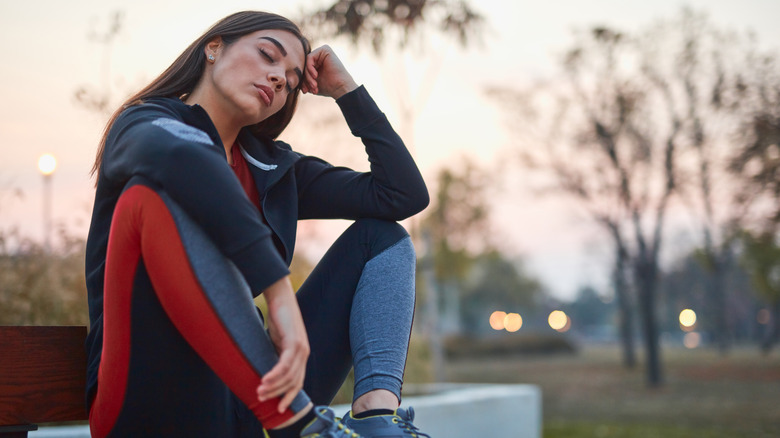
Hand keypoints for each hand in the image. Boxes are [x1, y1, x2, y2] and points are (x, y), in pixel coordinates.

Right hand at [256, 276, 309, 412]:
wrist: (281, 297)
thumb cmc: (277, 318)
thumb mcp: (275, 342)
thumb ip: (274, 356)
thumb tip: (263, 371)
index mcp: (300, 355)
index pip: (298, 382)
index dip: (289, 396)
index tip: (279, 408)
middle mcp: (304, 353)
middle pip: (293, 382)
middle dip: (277, 394)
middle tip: (260, 399)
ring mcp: (301, 348)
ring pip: (289, 375)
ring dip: (273, 386)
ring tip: (259, 391)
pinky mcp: (294, 341)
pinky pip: (285, 364)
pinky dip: (274, 374)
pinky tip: (264, 380)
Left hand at [300, 45, 358, 98]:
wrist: (341, 88)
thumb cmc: (328, 87)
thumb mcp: (311, 83)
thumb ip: (302, 78)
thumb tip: (291, 77)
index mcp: (317, 62)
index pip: (303, 69)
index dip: (302, 81)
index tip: (305, 91)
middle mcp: (320, 56)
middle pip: (304, 65)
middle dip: (305, 79)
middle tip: (308, 90)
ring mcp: (322, 52)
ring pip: (306, 62)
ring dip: (308, 76)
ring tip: (314, 85)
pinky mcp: (325, 49)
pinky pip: (309, 57)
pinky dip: (310, 68)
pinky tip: (315, 75)